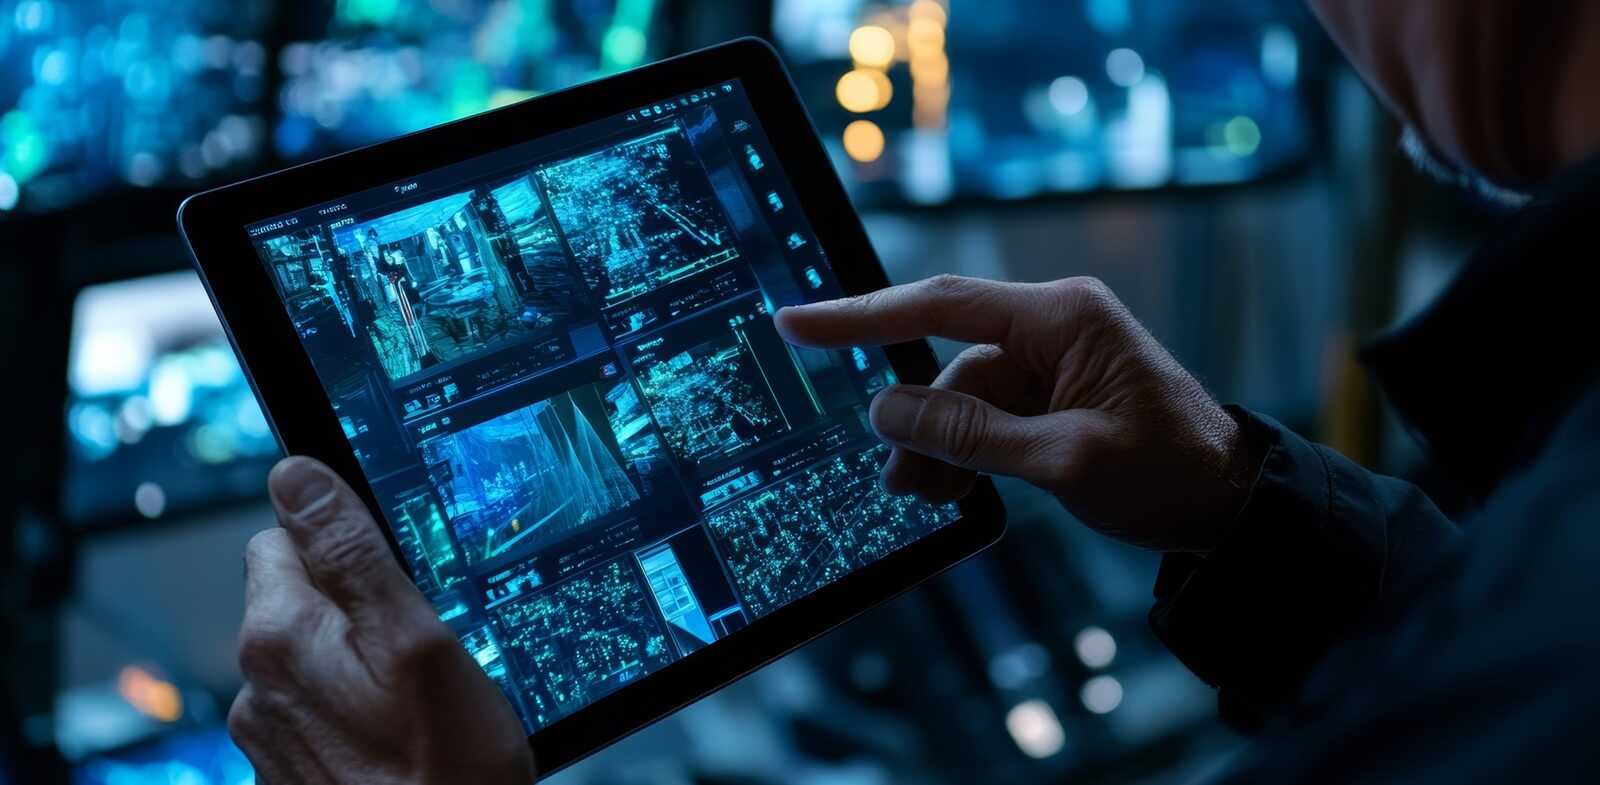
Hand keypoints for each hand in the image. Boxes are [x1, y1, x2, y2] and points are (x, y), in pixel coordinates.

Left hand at [230, 457, 535, 784]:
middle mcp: (258, 686)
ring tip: (421, 699)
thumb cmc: (447, 773)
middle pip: (300, 597)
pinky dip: (358, 710)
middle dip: (358, 606)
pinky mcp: (292, 772)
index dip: (348, 544)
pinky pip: (322, 710)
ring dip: (362, 661)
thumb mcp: (420, 641)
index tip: (399, 575)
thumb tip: (296, 474)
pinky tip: (403, 735)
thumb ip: (352, 551)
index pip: (283, 535)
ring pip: (316, 656)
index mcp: (282, 637)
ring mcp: (271, 736)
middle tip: (425, 644)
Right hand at [776, 275, 1251, 551]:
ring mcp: (1052, 363)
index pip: (942, 304)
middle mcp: (1053, 328)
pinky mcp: (1053, 397)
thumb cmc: (1171, 472)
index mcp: (1063, 317)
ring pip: (963, 400)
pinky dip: (966, 452)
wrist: (1231, 504)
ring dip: (940, 447)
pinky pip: (988, 418)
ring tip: (927, 495)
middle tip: (896, 478)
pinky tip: (953, 486)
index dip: (863, 315)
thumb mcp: (1066, 459)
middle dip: (918, 423)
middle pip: (950, 366)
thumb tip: (888, 412)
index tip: (801, 321)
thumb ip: (971, 435)